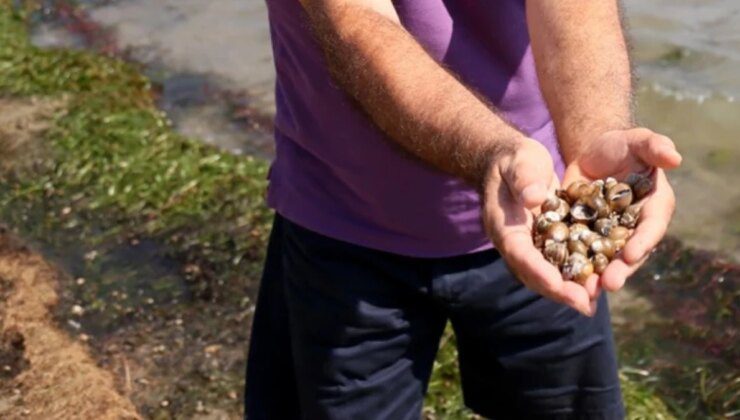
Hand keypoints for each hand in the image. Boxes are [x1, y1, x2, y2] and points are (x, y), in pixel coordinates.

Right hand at [482, 138, 595, 315]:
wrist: (509, 161)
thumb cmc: (514, 160)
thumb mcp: (519, 163)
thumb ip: (524, 180)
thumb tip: (534, 199)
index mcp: (503, 226)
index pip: (520, 254)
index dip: (540, 271)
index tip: (560, 285)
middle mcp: (513, 241)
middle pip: (533, 273)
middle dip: (559, 290)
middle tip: (584, 304)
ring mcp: (527, 245)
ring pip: (545, 274)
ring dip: (567, 289)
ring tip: (591, 303)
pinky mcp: (541, 242)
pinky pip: (556, 264)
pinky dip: (572, 275)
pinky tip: (594, 284)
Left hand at [562, 128, 681, 292]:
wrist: (592, 153)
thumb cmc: (621, 145)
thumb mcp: (636, 141)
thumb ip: (654, 146)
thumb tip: (675, 157)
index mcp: (654, 208)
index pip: (651, 228)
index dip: (643, 242)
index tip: (631, 253)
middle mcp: (635, 228)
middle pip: (630, 253)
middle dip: (621, 269)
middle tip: (609, 284)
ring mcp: (612, 236)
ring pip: (607, 261)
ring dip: (598, 277)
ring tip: (586, 291)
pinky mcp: (588, 237)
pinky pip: (583, 255)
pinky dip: (576, 267)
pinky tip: (564, 280)